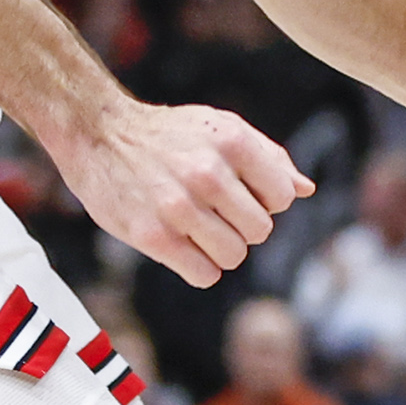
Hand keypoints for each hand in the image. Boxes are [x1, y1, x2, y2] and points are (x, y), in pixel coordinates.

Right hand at [55, 97, 310, 288]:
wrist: (100, 135)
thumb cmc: (170, 135)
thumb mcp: (221, 128)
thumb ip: (268, 157)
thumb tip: (305, 190)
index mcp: (232, 142)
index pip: (282, 197)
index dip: (265, 200)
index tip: (240, 192)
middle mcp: (208, 173)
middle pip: (260, 231)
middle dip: (243, 227)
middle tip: (216, 213)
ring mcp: (179, 207)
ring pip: (233, 256)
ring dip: (221, 250)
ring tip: (198, 228)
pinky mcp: (152, 236)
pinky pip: (203, 275)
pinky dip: (199, 267)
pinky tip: (183, 245)